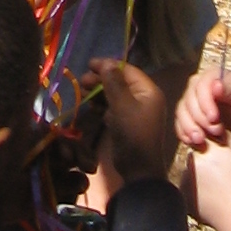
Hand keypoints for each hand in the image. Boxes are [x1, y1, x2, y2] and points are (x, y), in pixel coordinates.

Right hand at [89, 57, 175, 183]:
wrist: (137, 168)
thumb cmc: (133, 134)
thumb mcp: (122, 106)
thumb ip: (114, 83)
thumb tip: (107, 62)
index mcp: (148, 91)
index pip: (127, 70)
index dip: (108, 65)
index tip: (89, 64)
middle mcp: (144, 98)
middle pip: (120, 81)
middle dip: (101, 79)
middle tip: (82, 80)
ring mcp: (135, 111)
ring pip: (115, 94)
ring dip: (99, 91)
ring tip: (83, 90)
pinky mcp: (126, 122)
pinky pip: (113, 107)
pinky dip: (102, 105)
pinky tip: (91, 106)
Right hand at [175, 68, 230, 157]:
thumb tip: (215, 85)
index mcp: (212, 76)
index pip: (200, 86)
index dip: (205, 103)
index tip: (214, 118)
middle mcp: (199, 87)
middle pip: (188, 100)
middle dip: (200, 118)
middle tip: (216, 131)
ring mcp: (192, 103)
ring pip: (182, 113)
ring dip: (190, 128)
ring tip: (202, 140)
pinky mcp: (190, 119)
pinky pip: (180, 125)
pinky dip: (185, 134)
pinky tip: (194, 142)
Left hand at [186, 133, 230, 228]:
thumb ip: (227, 136)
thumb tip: (214, 125)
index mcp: (209, 150)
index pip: (202, 138)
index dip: (211, 147)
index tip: (221, 159)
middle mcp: (194, 162)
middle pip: (194, 154)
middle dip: (203, 161)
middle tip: (220, 176)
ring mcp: (186, 178)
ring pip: (190, 170)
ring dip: (199, 175)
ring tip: (217, 188)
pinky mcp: (183, 193)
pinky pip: (187, 185)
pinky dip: (195, 189)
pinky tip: (210, 197)